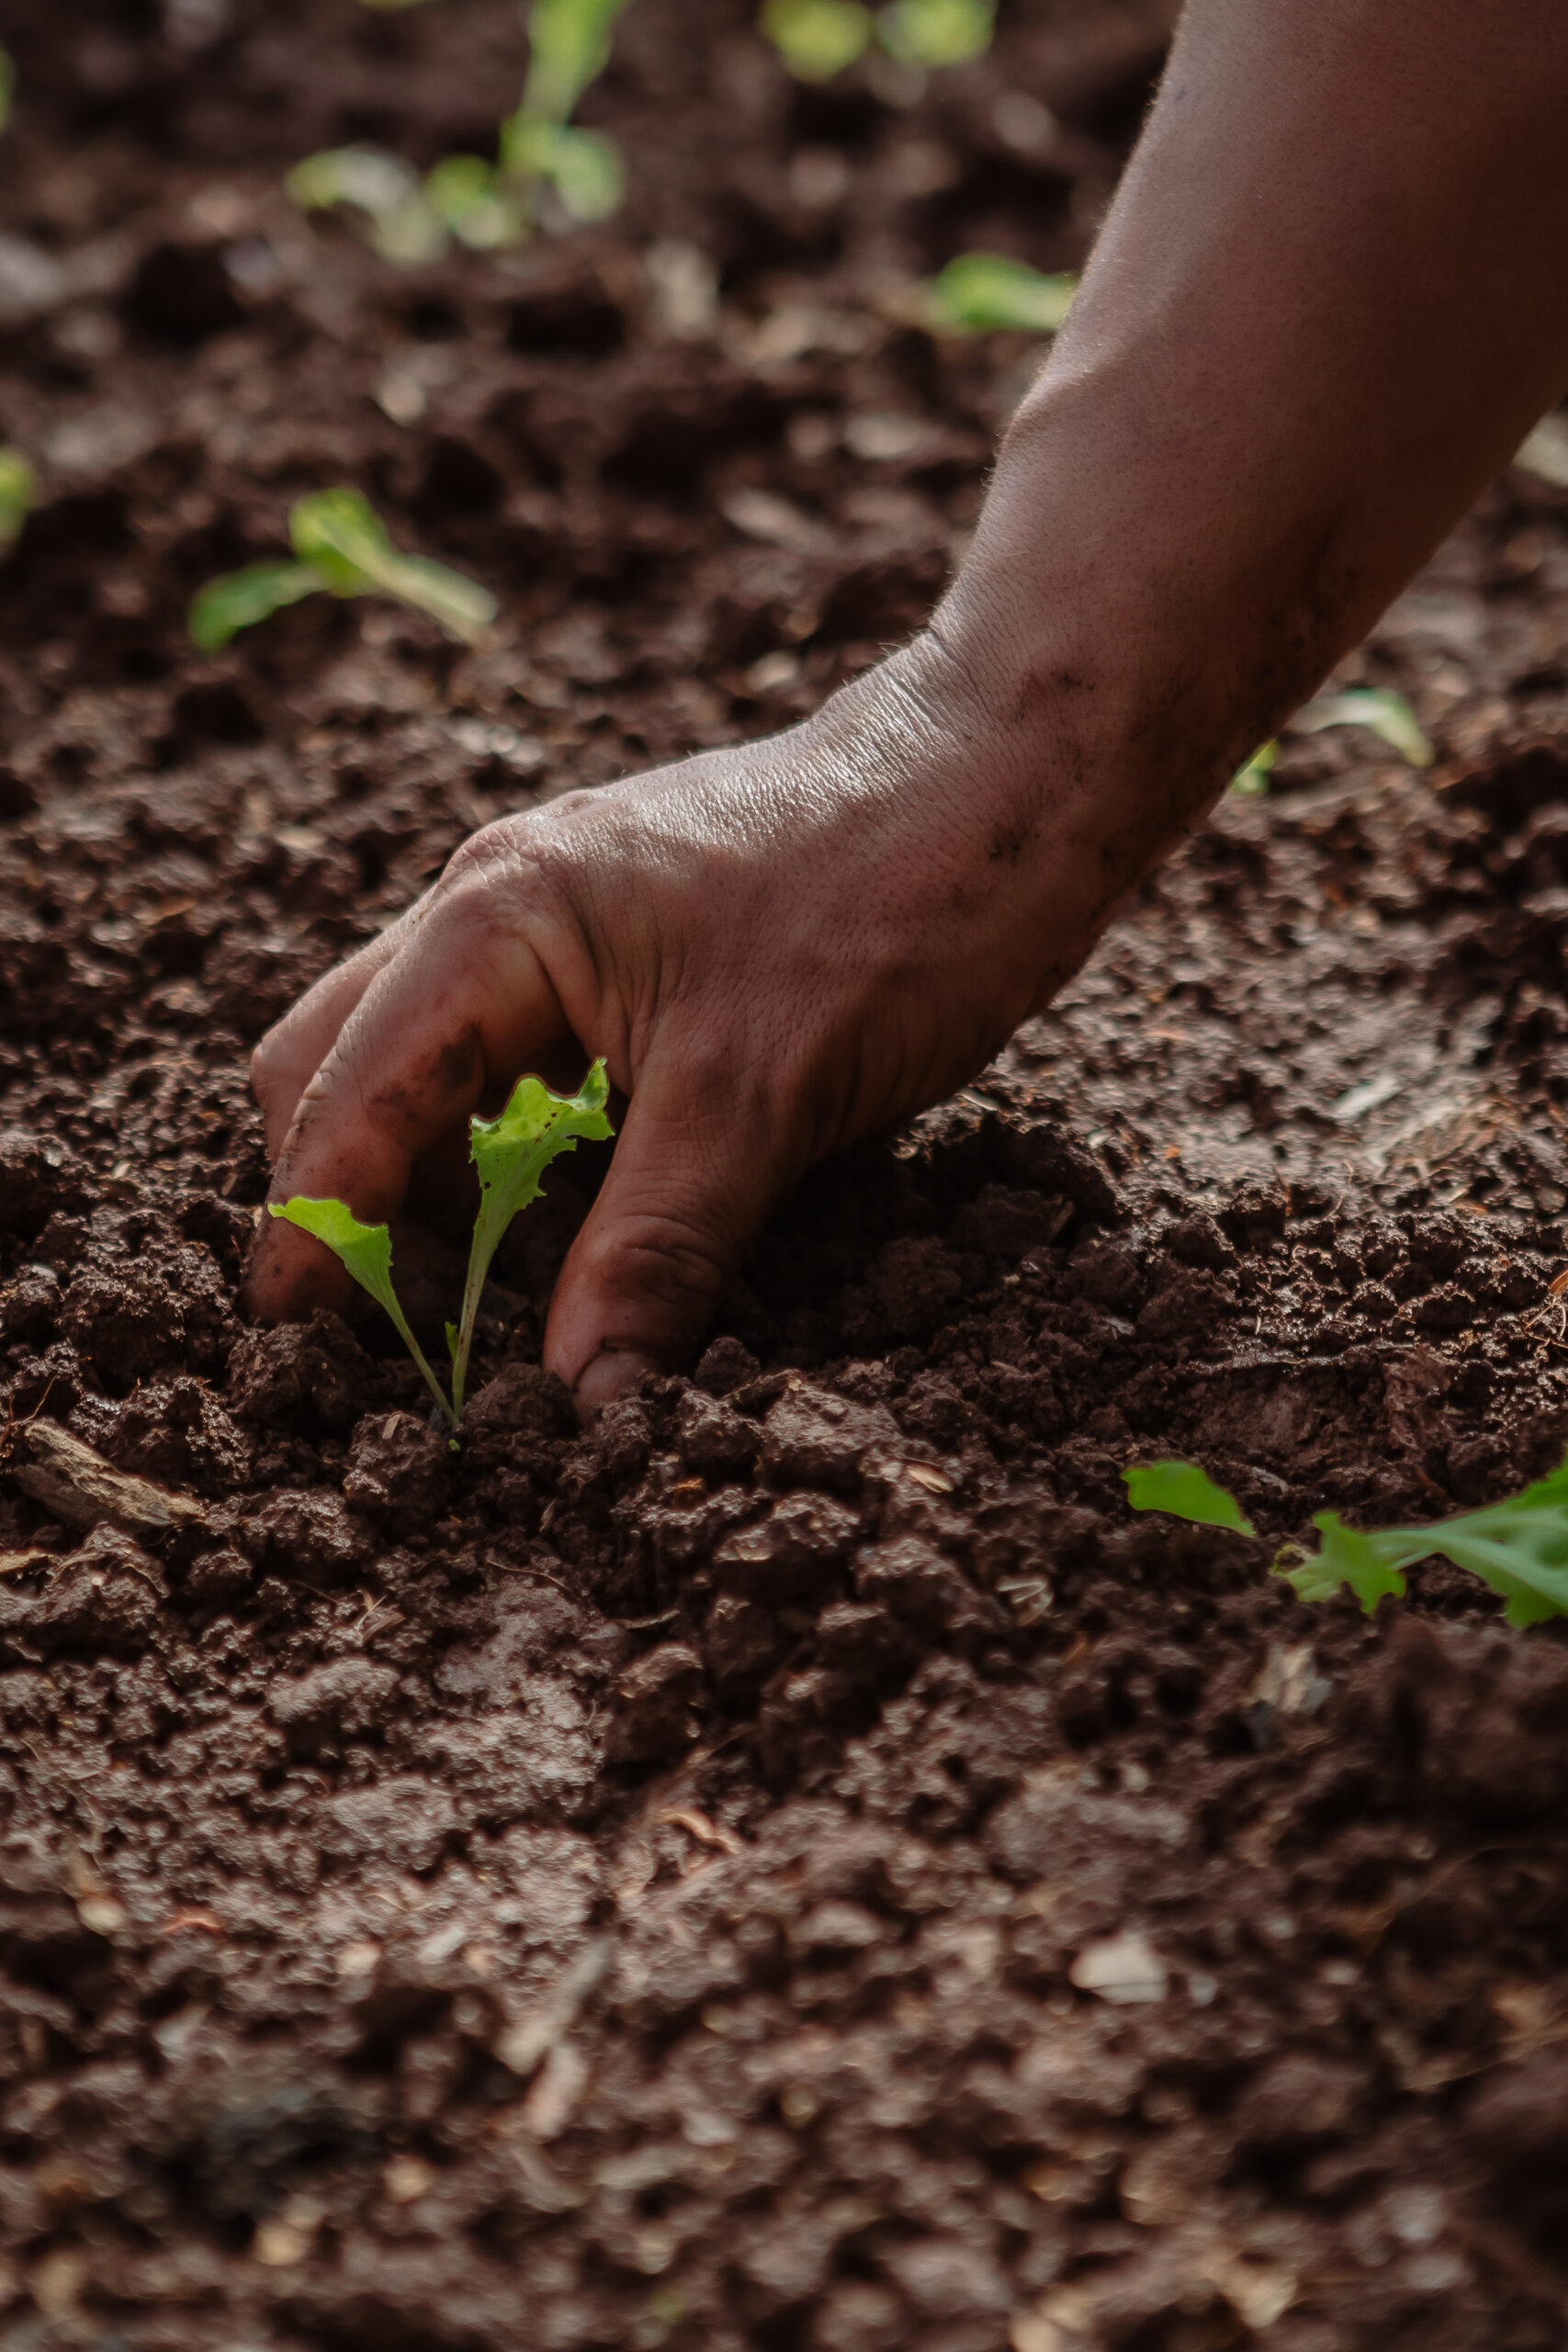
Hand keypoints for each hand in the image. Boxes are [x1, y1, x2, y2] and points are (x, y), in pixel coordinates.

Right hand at [243, 632, 1144, 1412]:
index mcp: (495, 920)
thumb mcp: (763, 1097)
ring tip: (472, 1307)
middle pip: (342, 1070)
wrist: (1016, 778)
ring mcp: (558, 927)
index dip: (313, 1231)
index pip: (342, 1096)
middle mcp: (498, 911)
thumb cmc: (893, 897)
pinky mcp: (625, 955)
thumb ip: (655, 1248)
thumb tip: (581, 1400)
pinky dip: (509, 1155)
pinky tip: (562, 1228)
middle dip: (346, 1203)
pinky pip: (516, 1065)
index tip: (293, 1352)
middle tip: (397, 1338)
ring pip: (426, 1069)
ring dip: (428, 1184)